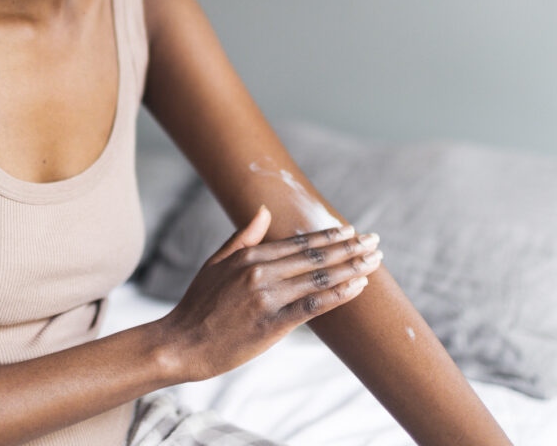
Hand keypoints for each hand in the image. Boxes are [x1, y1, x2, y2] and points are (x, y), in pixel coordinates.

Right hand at [154, 206, 382, 381]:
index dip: (329, 236)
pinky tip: (357, 286)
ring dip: (351, 267)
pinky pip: (313, 306)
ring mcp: (268, 298)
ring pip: (320, 278)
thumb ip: (243, 237)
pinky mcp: (272, 324)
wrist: (181, 344)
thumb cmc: (198, 305)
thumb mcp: (216, 263)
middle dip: (349, 247)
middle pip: (316, 256)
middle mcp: (261, 272)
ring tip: (375, 260)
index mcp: (250, 256)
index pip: (299, 242)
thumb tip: (264, 211)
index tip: (351, 231)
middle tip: (375, 240)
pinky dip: (338, 294)